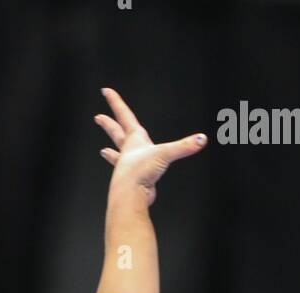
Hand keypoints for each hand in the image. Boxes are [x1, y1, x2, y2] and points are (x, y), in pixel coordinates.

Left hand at [94, 87, 205, 206]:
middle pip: (116, 132)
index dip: (116, 102)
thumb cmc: (140, 172)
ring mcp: (127, 166)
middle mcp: (128, 151)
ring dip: (111, 152)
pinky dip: (124, 171)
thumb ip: (184, 146)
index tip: (106, 91)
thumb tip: (201, 140)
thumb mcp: (165, 154)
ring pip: (117, 154)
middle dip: (107, 124)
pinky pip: (126, 173)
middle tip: (98, 117)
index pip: (124, 115)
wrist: (130, 195)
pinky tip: (124, 172)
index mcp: (134, 139)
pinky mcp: (131, 180)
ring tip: (103, 151)